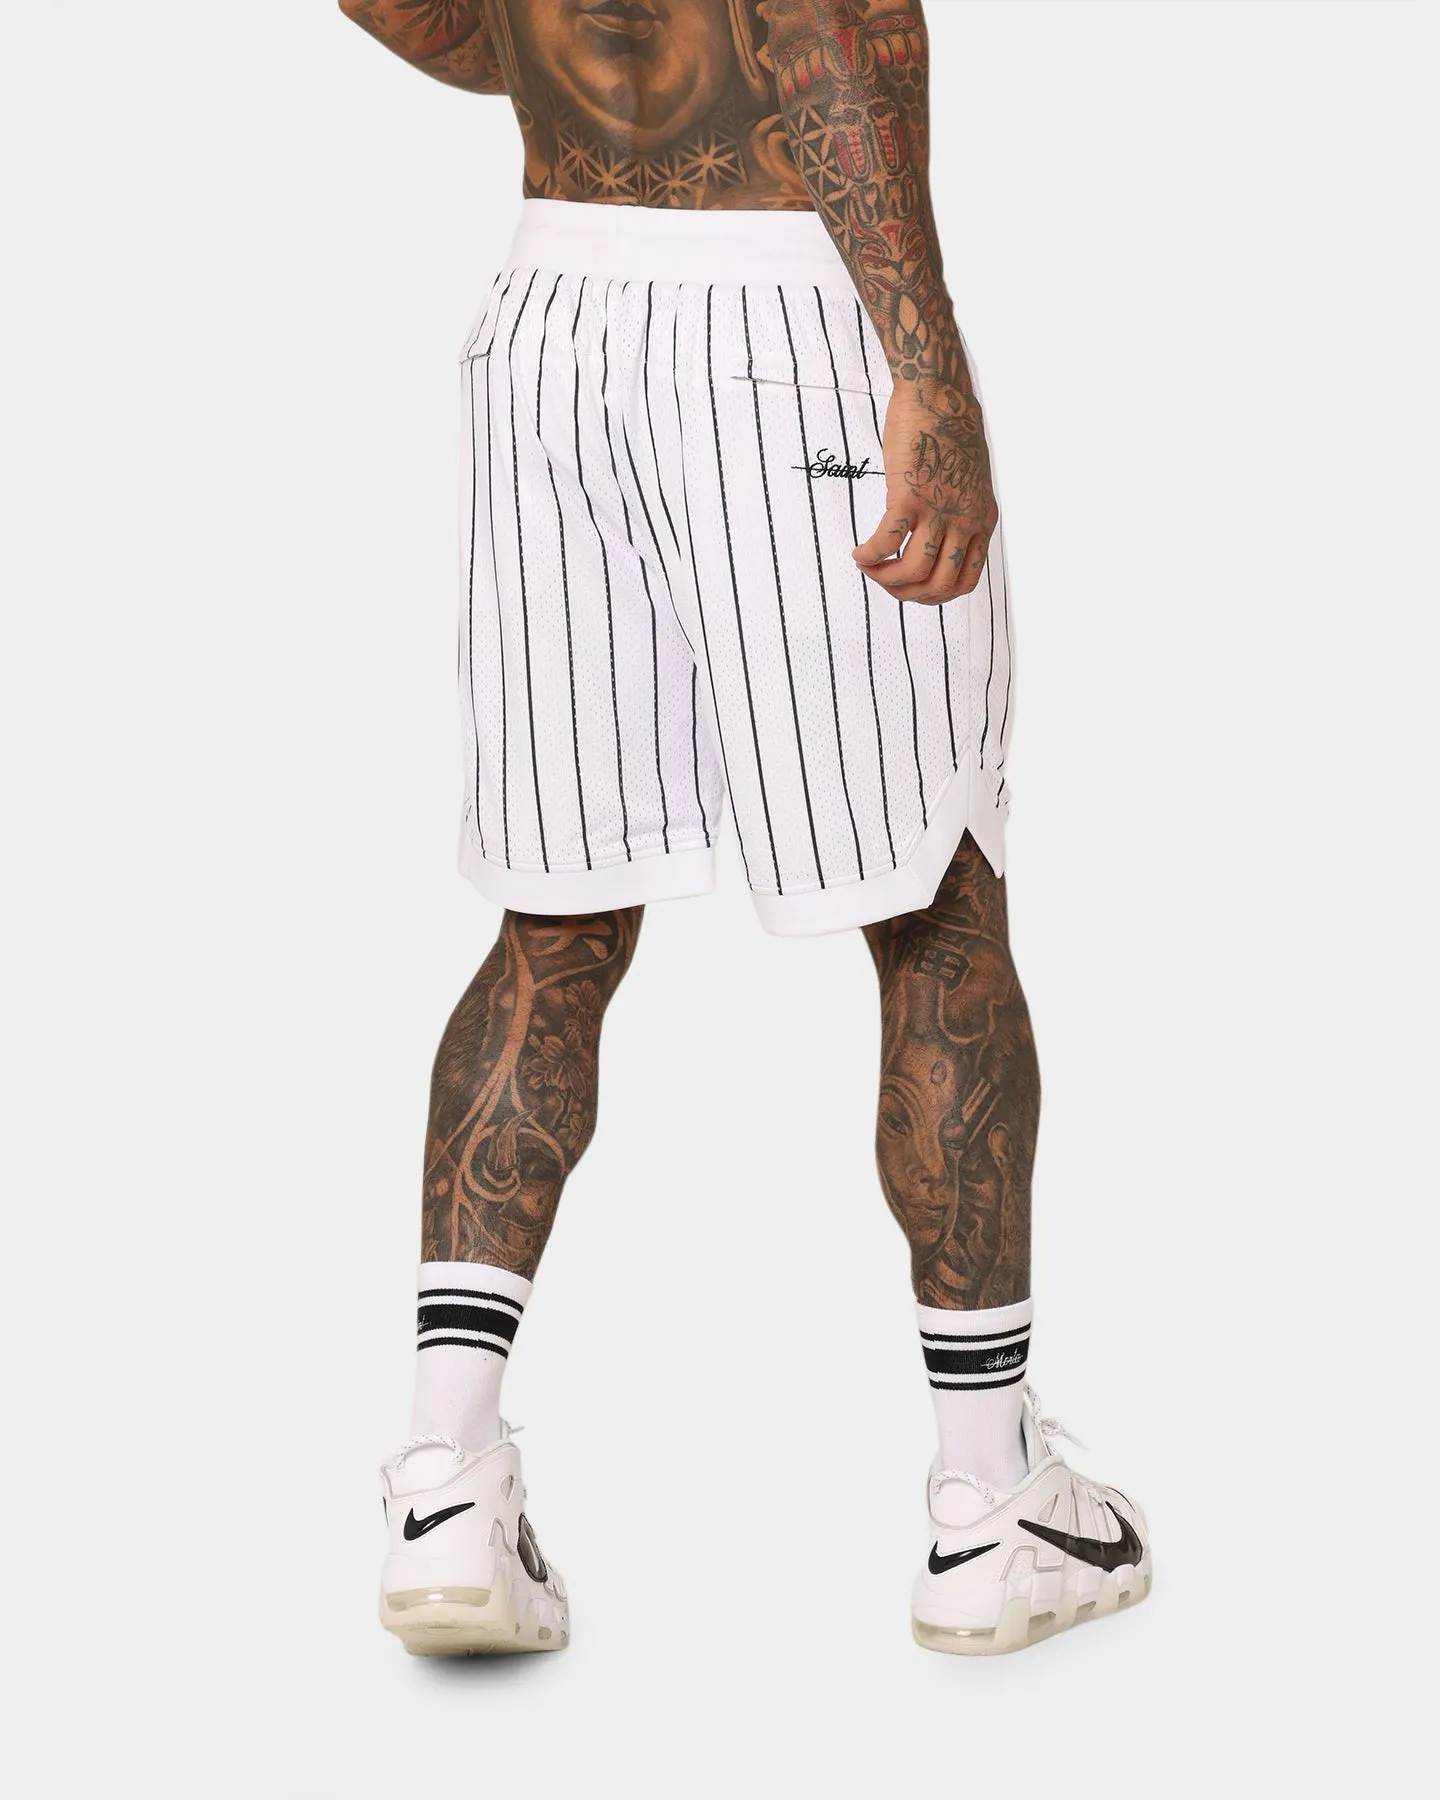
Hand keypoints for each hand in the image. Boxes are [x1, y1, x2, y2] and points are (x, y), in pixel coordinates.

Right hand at [852, 380, 998, 603]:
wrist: (938, 393)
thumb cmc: (949, 430)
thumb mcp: (970, 480)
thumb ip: (961, 510)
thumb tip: (939, 535)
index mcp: (982, 519)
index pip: (964, 581)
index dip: (935, 595)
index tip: (912, 587)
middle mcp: (965, 520)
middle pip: (939, 584)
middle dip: (908, 594)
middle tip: (885, 583)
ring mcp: (938, 509)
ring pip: (914, 571)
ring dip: (885, 579)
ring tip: (868, 569)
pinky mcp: (909, 496)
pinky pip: (886, 543)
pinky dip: (869, 555)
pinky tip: (859, 553)